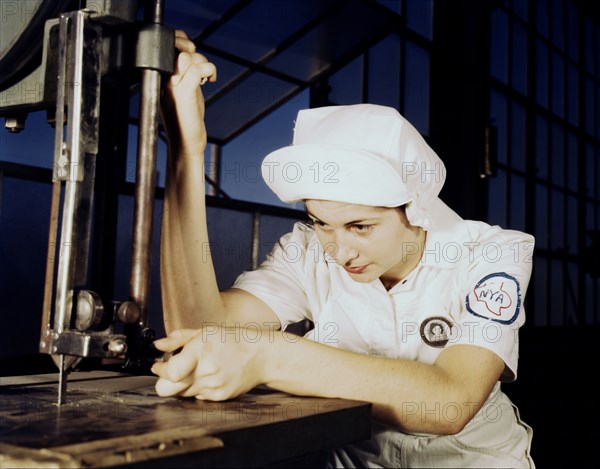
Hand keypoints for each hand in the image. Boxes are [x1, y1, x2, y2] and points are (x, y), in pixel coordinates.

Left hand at [151, 326, 265, 400]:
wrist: (261, 356)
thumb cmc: (234, 341)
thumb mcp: (206, 331)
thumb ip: (178, 338)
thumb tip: (158, 345)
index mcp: (202, 350)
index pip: (170, 372)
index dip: (160, 370)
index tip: (159, 365)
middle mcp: (207, 371)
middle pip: (168, 389)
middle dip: (165, 381)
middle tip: (173, 371)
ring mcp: (214, 386)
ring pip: (181, 394)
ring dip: (182, 384)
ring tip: (196, 370)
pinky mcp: (220, 397)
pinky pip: (197, 397)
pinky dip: (198, 388)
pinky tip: (209, 376)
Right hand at [161, 30, 216, 157]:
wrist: (184, 143)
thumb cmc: (185, 118)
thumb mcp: (182, 90)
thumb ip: (183, 72)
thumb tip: (191, 53)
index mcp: (159, 77)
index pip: (166, 45)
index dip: (181, 40)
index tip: (192, 51)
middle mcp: (162, 79)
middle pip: (178, 48)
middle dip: (193, 50)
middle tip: (202, 65)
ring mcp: (171, 86)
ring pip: (189, 58)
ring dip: (204, 63)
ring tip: (206, 77)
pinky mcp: (183, 94)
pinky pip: (196, 70)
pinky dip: (209, 70)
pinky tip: (210, 81)